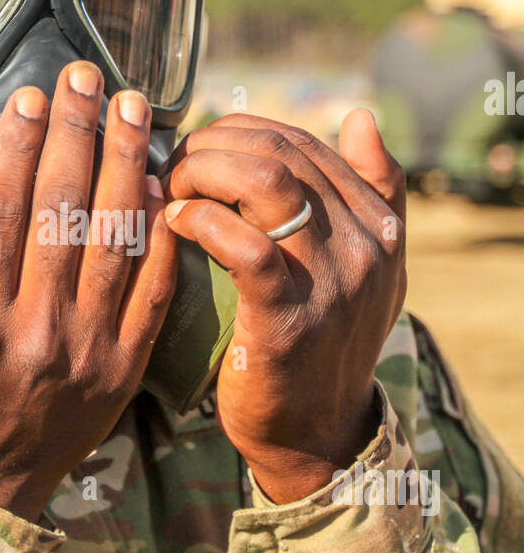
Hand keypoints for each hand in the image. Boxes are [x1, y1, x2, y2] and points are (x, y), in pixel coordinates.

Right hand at [0, 62, 176, 519]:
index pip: (0, 216)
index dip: (18, 149)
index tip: (29, 97)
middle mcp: (35, 335)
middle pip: (63, 214)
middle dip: (76, 136)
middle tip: (84, 78)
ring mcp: (89, 352)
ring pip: (115, 241)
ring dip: (127, 166)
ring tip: (132, 108)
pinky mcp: (126, 365)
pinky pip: (153, 288)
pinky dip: (159, 232)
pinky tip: (159, 180)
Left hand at [162, 109, 405, 502]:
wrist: (316, 435)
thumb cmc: (323, 344)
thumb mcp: (366, 268)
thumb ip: (372, 192)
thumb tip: (361, 118)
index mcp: (379, 225)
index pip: (304, 143)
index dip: (241, 133)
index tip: (202, 149)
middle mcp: (366, 246)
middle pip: (282, 152)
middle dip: (215, 146)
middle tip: (176, 166)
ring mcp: (331, 281)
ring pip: (266, 181)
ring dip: (205, 171)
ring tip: (172, 188)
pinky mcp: (289, 317)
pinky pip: (245, 245)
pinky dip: (201, 221)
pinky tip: (174, 222)